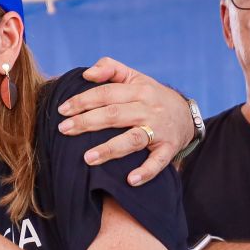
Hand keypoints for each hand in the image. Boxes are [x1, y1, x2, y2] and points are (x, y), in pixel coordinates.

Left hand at [57, 57, 193, 184]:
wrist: (187, 115)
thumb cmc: (151, 96)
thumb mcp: (135, 77)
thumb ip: (110, 69)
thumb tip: (86, 74)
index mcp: (139, 90)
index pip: (106, 93)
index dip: (83, 100)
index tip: (62, 110)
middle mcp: (149, 109)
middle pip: (114, 114)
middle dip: (87, 122)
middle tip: (63, 130)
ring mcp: (160, 130)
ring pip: (133, 139)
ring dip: (110, 149)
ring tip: (87, 158)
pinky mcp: (169, 148)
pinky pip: (158, 162)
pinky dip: (146, 171)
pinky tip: (130, 180)